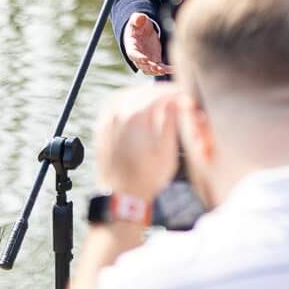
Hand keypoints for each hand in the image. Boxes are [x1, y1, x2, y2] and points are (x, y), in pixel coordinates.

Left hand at [95, 81, 182, 201]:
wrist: (121, 197)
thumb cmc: (146, 179)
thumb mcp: (167, 152)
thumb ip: (172, 122)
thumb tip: (179, 101)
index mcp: (136, 117)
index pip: (159, 93)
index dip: (176, 93)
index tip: (186, 97)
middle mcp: (118, 114)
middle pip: (144, 92)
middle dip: (162, 94)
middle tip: (177, 100)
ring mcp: (107, 119)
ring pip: (129, 94)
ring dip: (146, 96)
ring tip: (160, 104)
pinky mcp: (102, 126)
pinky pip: (117, 105)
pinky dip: (131, 103)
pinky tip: (140, 111)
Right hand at [123, 13, 169, 76]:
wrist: (142, 30)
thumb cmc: (138, 24)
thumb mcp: (136, 19)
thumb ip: (137, 19)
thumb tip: (140, 18)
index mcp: (131, 46)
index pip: (133, 54)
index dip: (138, 57)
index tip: (145, 59)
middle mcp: (138, 56)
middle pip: (142, 65)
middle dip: (149, 67)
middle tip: (157, 68)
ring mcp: (146, 60)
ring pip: (150, 69)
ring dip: (157, 71)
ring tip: (165, 71)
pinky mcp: (155, 60)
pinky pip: (160, 67)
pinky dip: (167, 69)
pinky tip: (174, 69)